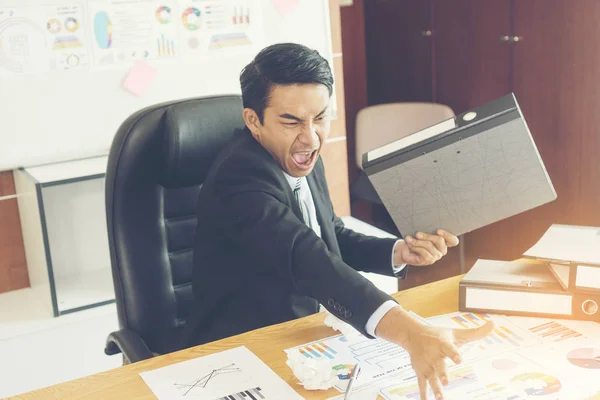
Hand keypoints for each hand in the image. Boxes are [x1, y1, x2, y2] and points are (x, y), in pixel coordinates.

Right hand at [375, 308, 495, 399]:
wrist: (412, 335)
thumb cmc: (438, 335)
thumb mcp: (455, 333)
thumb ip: (475, 332)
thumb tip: (493, 323)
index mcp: (443, 344)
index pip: (449, 349)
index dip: (454, 354)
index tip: (459, 360)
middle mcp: (433, 355)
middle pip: (439, 365)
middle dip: (442, 373)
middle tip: (446, 381)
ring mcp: (426, 364)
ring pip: (431, 377)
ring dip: (435, 387)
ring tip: (440, 397)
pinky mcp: (420, 371)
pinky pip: (422, 384)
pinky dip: (423, 394)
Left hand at [394, 230, 458, 265]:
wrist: (405, 250)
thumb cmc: (415, 238)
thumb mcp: (422, 232)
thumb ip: (427, 229)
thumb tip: (425, 223)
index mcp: (444, 241)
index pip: (453, 240)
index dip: (448, 235)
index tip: (438, 231)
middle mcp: (442, 249)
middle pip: (439, 240)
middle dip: (427, 236)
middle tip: (417, 234)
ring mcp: (436, 256)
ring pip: (429, 245)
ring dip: (417, 241)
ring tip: (409, 239)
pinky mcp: (429, 260)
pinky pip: (423, 252)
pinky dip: (416, 246)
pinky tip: (410, 244)